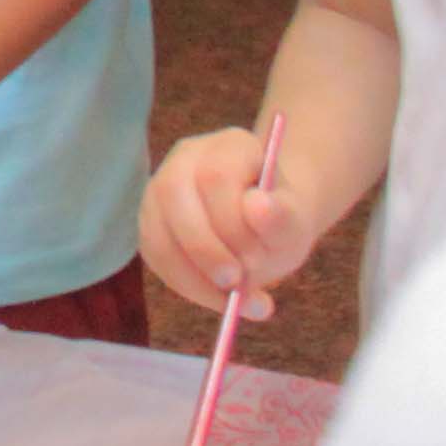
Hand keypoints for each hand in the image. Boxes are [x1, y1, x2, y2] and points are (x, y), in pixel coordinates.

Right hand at [140, 124, 323, 313]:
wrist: (266, 227)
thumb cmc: (280, 220)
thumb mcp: (295, 223)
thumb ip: (283, 216)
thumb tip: (257, 206)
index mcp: (230, 146)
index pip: (216, 175)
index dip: (231, 223)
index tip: (257, 260)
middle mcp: (187, 158)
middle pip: (174, 193)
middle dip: (204, 248)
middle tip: (234, 284)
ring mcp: (161, 186)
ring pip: (157, 228)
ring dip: (193, 274)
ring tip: (231, 299)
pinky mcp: (150, 221)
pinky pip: (154, 254)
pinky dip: (185, 283)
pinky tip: (215, 295)